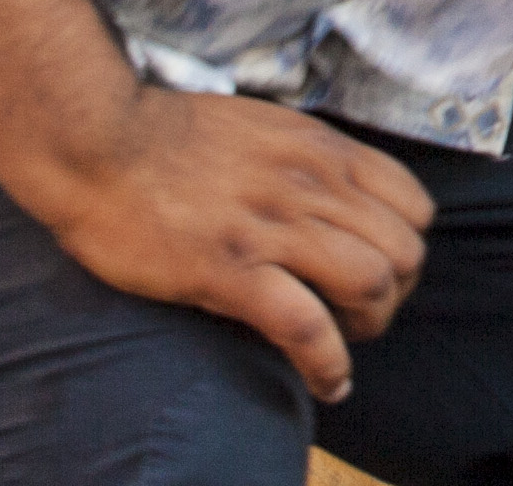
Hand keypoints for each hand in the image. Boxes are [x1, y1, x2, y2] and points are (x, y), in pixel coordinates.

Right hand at [36, 86, 433, 401]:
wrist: (98, 143)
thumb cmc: (169, 137)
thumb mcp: (265, 128)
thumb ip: (306, 160)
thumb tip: (331, 196)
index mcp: (324, 150)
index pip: (413, 204)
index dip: (407, 246)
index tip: (384, 269)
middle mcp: (313, 186)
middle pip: (403, 252)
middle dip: (396, 293)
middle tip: (365, 314)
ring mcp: (274, 229)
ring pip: (371, 284)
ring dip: (369, 325)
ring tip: (346, 343)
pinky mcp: (230, 272)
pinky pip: (307, 327)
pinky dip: (328, 363)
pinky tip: (328, 383)